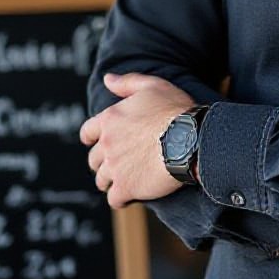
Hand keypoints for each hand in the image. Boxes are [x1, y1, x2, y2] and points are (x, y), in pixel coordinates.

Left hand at [80, 72, 194, 209]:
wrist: (191, 138)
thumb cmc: (174, 110)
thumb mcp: (152, 86)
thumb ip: (127, 82)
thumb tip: (107, 78)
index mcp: (109, 119)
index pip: (87, 133)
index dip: (93, 139)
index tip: (100, 143)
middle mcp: (107, 144)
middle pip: (93, 160)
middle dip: (104, 162)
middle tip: (119, 163)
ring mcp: (115, 167)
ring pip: (102, 180)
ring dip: (111, 181)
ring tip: (126, 179)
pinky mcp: (126, 187)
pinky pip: (114, 199)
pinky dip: (121, 198)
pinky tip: (132, 194)